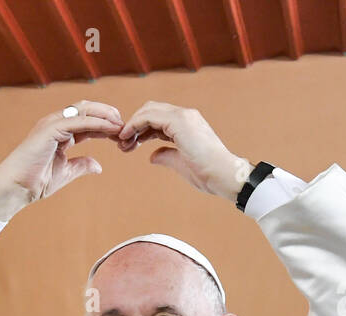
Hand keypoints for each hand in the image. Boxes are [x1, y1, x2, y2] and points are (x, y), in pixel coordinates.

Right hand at [0, 100, 122, 220]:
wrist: (15, 189)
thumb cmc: (34, 182)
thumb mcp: (65, 172)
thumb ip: (81, 165)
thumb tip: (98, 165)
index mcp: (59, 132)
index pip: (87, 120)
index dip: (105, 125)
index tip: (121, 134)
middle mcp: (56, 123)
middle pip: (88, 109)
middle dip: (108, 115)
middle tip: (125, 125)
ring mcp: (52, 123)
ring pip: (85, 110)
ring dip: (106, 115)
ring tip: (121, 125)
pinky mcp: (50, 128)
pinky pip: (79, 121)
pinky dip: (97, 123)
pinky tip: (111, 129)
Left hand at [118, 103, 251, 202]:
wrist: (223, 175)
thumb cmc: (206, 173)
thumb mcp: (180, 163)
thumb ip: (166, 155)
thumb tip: (153, 155)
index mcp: (187, 124)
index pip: (157, 118)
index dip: (140, 129)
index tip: (128, 144)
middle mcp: (185, 115)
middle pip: (151, 110)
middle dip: (134, 124)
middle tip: (122, 142)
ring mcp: (183, 116)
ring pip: (149, 111)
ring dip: (132, 125)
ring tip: (122, 142)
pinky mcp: (179, 121)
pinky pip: (150, 116)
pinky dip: (135, 124)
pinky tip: (127, 136)